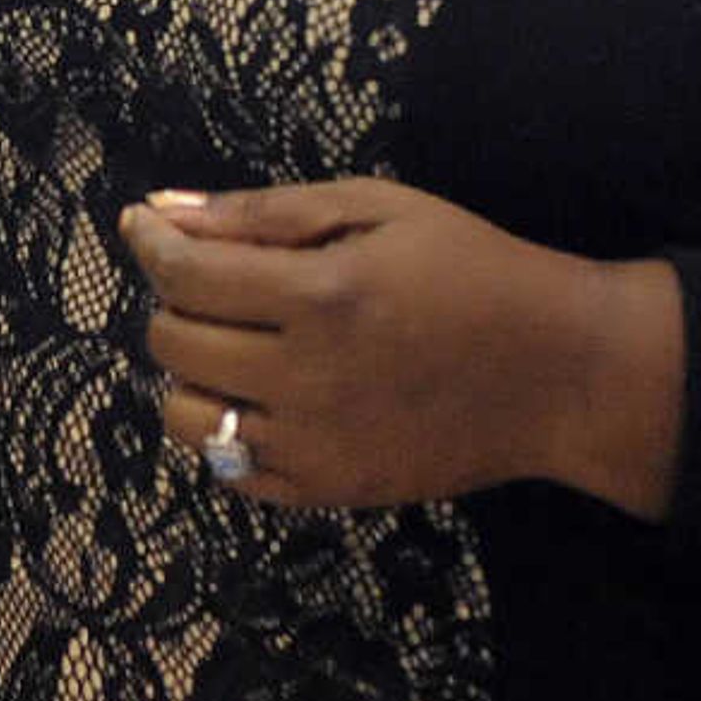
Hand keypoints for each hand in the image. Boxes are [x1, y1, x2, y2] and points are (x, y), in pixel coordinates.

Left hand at [119, 177, 683, 517]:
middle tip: (213, 282)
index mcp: (320, 297)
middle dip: (175, 302)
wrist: (560, 374)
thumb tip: (165, 212)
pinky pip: (229, 470)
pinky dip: (225, 430)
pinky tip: (263, 395)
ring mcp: (316, 446)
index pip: (184, 274)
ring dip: (191, 372)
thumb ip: (265, 211)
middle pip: (173, 343)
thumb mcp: (379, 208)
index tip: (140, 224)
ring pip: (185, 416)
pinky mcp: (330, 492)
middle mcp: (307, 378)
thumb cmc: (472, 271)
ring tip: (235, 343)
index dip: (148, 242)